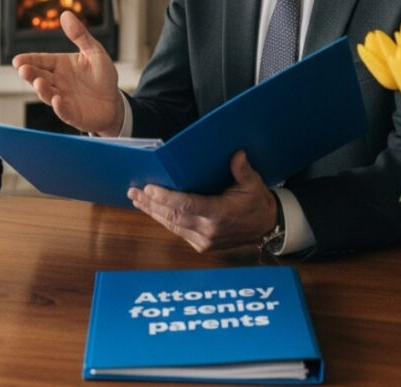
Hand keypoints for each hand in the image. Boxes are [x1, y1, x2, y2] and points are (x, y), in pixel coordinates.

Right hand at [12, 10, 122, 135]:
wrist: (114, 103)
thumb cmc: (102, 76)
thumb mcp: (94, 51)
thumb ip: (80, 35)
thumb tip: (66, 14)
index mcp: (60, 65)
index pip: (41, 61)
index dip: (29, 60)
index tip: (17, 60)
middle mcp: (57, 82)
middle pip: (39, 77)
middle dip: (30, 74)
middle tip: (22, 69)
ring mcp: (63, 99)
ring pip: (48, 94)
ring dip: (42, 89)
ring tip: (39, 82)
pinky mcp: (72, 114)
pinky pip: (63, 111)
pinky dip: (59, 107)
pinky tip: (57, 100)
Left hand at [127, 151, 277, 251]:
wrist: (266, 228)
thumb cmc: (257, 203)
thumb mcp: (254, 184)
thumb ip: (242, 170)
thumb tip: (236, 154)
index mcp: (221, 213)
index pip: (187, 205)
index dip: (166, 197)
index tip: (149, 188)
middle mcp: (210, 230)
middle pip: (173, 216)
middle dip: (151, 203)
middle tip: (134, 191)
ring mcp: (205, 241)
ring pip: (172, 225)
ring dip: (152, 212)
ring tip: (136, 199)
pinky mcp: (201, 246)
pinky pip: (178, 231)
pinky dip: (163, 220)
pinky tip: (152, 210)